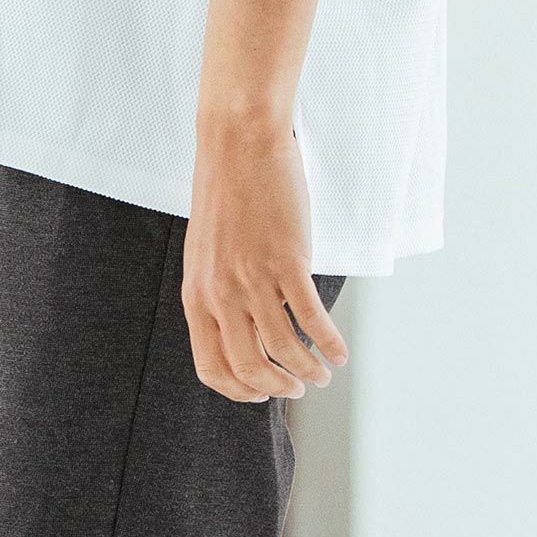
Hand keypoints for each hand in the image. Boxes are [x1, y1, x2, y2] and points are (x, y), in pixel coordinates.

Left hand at [182, 117, 347, 403]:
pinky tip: (339, 352)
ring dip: (308, 370)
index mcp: (197, 297)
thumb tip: (245, 331)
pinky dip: (329, 343)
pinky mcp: (287, 260)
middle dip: (278, 387)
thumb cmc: (227, 196)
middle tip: (298, 390)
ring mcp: (254, 279)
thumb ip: (218, 294)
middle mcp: (221, 295)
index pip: (212, 368)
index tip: (262, 393)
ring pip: (284, 348)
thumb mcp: (207, 255)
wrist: (239, 143)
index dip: (239, 391)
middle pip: (250, 367)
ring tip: (323, 374)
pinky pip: (311, 317)